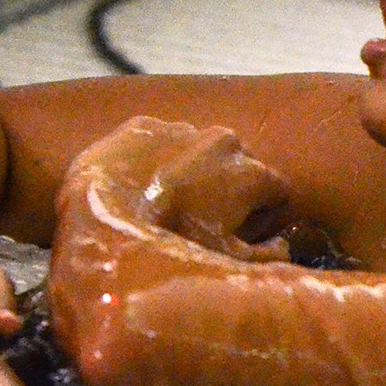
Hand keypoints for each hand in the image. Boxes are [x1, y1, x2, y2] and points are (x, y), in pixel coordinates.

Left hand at [66, 116, 293, 262]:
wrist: (100, 215)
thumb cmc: (170, 243)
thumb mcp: (226, 261)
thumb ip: (269, 257)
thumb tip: (284, 246)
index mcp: (250, 172)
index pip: (277, 191)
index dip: (263, 214)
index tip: (243, 230)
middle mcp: (223, 141)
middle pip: (240, 166)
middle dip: (229, 189)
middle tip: (203, 217)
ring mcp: (182, 128)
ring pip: (200, 151)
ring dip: (193, 171)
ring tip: (167, 200)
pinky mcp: (143, 124)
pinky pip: (159, 141)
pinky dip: (156, 158)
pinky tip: (140, 184)